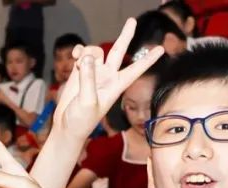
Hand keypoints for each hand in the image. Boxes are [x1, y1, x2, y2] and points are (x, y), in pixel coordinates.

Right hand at [52, 18, 163, 140]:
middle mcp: (107, 76)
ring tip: (78, 63)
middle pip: (119, 51)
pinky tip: (74, 56)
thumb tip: (87, 56)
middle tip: (132, 20)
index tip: (161, 49)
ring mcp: (93, 73)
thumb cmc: (81, 120)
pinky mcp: (80, 72)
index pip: (136, 69)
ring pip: (95, 52)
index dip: (148, 60)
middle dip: (125, 36)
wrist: (66, 127)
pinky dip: (78, 51)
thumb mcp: (88, 101)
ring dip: (87, 52)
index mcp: (116, 86)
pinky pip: (82, 54)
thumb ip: (89, 78)